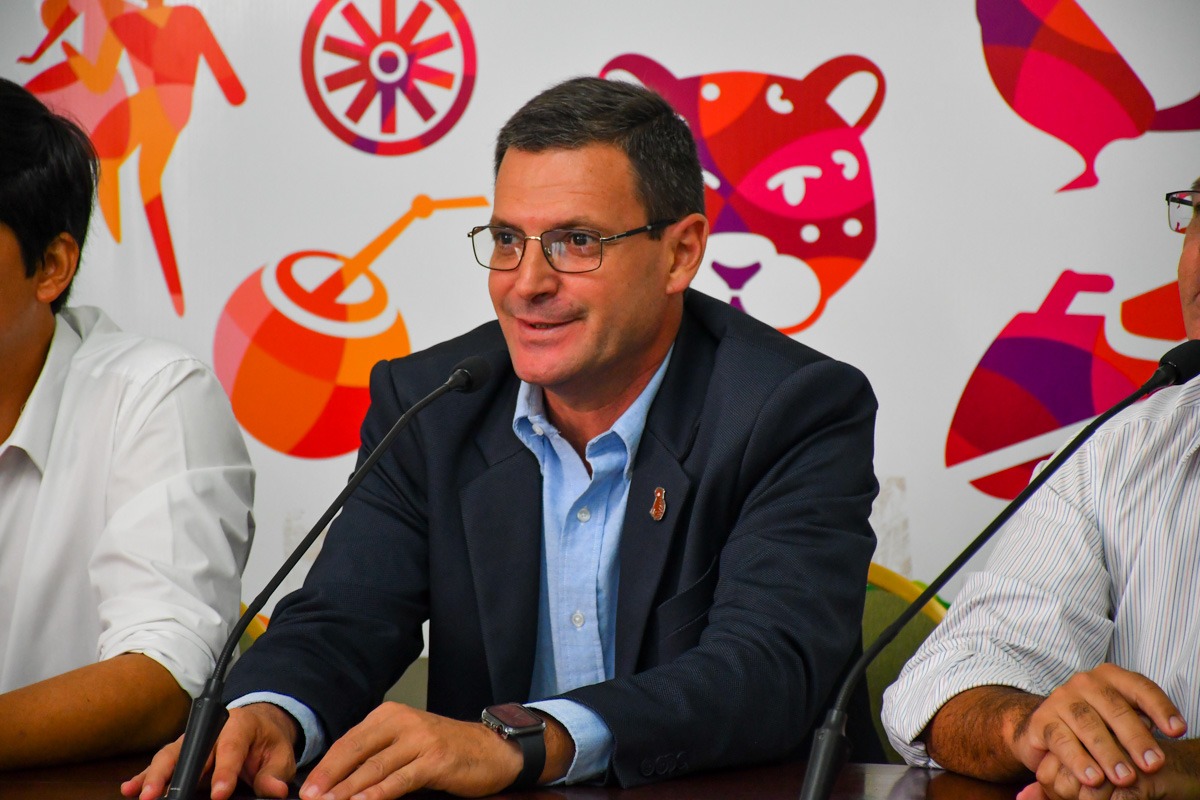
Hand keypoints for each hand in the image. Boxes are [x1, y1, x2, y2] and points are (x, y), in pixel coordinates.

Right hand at [121, 704, 298, 799]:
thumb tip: (275, 791)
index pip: (231, 747)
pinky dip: (145, 776)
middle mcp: (211, 730)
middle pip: (191, 749)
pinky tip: (130, 788)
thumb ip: (274, 773)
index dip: (225, 771)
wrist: (259, 728)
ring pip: (171, 755)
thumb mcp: (280, 755)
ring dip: (155, 776)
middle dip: (176, 773)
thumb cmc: (267, 741)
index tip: (220, 794)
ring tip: (143, 795)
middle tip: (161, 795)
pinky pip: (163, 764)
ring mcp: (193, 741)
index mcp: (240, 724)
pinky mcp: (182, 753)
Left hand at [297, 702, 525, 799]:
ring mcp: (420, 740)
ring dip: (348, 790)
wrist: (491, 749)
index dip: (326, 766)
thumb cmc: (446, 749)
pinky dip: (377, 794)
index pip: (349, 741)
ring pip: (374, 768)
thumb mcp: (407, 741)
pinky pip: (399, 780)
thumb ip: (377, 752)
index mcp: (390, 715)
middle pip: (356, 752)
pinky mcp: (435, 760)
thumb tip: (337, 778)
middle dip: (330, 778)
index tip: (307, 788)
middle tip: (310, 798)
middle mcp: (403, 721)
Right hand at [1010, 665, 1185, 790]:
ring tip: (1125, 778)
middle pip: (1115, 707)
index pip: (1140, 687)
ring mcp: (1060, 699)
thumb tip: (1168, 729)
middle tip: (1153, 765)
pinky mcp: (1042, 720)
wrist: (1048, 728)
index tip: (1178, 731)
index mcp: (1110, 677)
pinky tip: (1093, 778)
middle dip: (1136, 738)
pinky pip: (1061, 740)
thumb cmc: (1096, 724)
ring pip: (1088, 724)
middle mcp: (1084, 683)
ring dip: (1109, 752)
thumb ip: (1141, 720)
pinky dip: (1078, 760)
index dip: (1160, 708)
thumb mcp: (1121, 718)